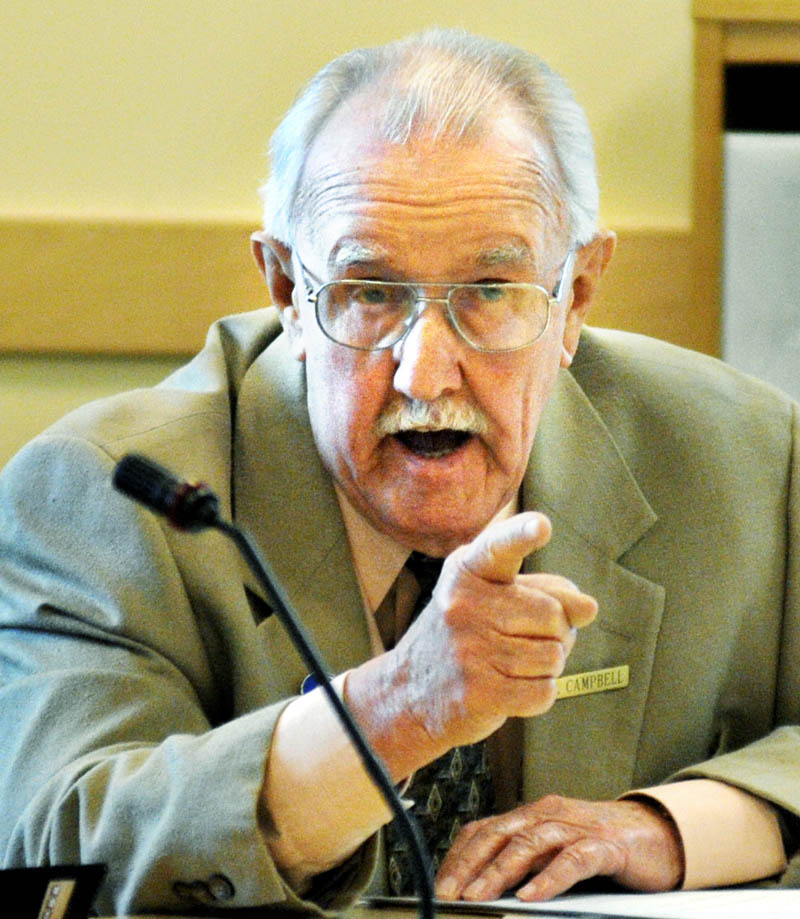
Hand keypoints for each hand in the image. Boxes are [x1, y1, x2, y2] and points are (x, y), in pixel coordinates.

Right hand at [345, 512, 597, 777]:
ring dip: (546, 668)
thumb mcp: (498, 600)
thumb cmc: (468, 637)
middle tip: (524, 641)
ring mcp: (466, 649)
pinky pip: (544, 692)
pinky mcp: (476, 692)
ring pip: (553, 657)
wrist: (409, 693)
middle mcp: (462, 604)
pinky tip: (510, 689)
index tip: (542, 525)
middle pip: (552, 615)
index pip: (499, 547)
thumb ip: (547, 593)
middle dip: (555, 634)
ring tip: (512, 666)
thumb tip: (589, 608)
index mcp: (467, 571)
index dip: (522, 535)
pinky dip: (539, 695)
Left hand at [435, 795, 684, 901]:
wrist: (658, 833)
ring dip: (501, 871)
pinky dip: (550, 878)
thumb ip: (524, 860)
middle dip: (470, 865)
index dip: (460, 856)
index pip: (486, 830)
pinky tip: (532, 896)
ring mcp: (578, 827)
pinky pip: (574, 860)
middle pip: (500, 834)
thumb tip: (482, 886)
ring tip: (479, 896)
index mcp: (533, 815)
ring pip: (531, 843)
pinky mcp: (607, 845)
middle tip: (450, 893)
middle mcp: (550, 815)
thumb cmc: (601, 845)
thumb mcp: (553, 850)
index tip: (440, 884)